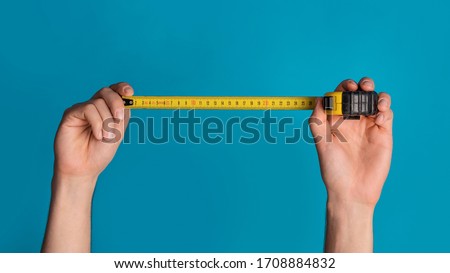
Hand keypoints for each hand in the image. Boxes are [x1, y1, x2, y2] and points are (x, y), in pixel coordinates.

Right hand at [53, 82, 133, 184]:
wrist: (84, 169)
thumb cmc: (99, 153)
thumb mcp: (117, 133)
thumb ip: (121, 116)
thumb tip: (127, 100)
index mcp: (107, 110)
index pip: (114, 91)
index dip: (122, 88)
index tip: (130, 93)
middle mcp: (94, 107)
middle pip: (106, 92)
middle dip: (116, 102)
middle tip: (119, 119)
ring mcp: (82, 110)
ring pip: (98, 102)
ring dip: (106, 121)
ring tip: (105, 137)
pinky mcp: (71, 114)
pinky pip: (88, 109)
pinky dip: (97, 123)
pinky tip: (97, 136)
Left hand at [309, 77, 392, 251]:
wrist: (351, 190)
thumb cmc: (333, 169)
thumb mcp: (321, 143)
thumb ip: (317, 121)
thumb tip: (319, 98)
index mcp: (337, 119)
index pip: (341, 95)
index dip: (344, 87)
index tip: (346, 87)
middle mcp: (353, 120)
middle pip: (360, 94)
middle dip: (363, 84)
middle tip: (361, 87)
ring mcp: (369, 126)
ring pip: (377, 101)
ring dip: (377, 95)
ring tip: (375, 101)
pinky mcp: (383, 134)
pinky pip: (387, 115)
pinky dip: (385, 110)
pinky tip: (378, 119)